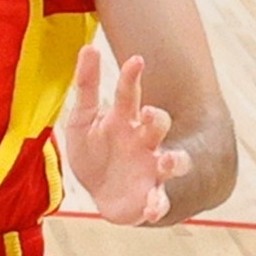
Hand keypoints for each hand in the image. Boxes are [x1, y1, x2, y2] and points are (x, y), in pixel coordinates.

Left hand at [60, 44, 178, 226]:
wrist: (101, 192)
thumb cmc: (95, 150)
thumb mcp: (82, 119)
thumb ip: (86, 86)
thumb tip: (89, 46)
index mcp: (124, 120)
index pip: (129, 94)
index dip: (132, 77)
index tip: (135, 59)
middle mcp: (144, 142)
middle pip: (159, 125)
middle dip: (158, 119)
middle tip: (150, 114)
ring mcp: (151, 170)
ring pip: (174, 163)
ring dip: (174, 162)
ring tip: (166, 162)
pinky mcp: (150, 199)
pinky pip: (160, 202)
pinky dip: (157, 206)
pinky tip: (150, 209)